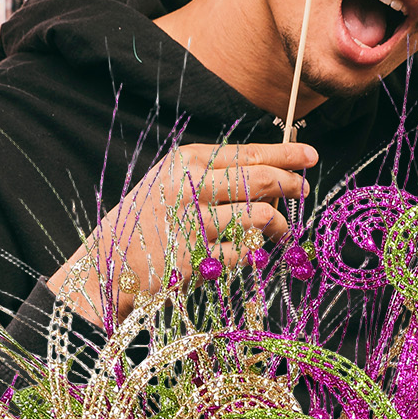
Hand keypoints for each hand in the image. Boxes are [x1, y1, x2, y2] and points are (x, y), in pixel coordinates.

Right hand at [48, 142, 317, 323]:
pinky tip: (239, 252)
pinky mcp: (198, 256)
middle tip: (305, 190)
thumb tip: (277, 177)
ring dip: (277, 225)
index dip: (286, 155)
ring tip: (279, 230)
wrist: (105, 265)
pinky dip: (248, 254)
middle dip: (291, 185)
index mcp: (186, 161)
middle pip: (261, 180)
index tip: (311, 156)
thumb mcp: (175, 184)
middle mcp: (190, 185)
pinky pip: (244, 252)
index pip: (248, 153)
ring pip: (260, 216)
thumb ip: (218, 177)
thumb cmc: (149, 223)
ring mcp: (194, 221)